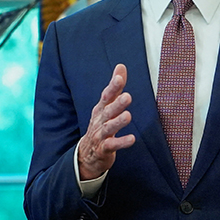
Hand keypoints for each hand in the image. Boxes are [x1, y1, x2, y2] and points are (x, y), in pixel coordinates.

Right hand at [77, 63, 135, 179]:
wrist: (87, 154)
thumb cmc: (100, 125)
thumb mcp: (106, 106)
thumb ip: (115, 87)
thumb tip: (121, 66)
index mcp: (101, 109)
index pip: (106, 96)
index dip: (113, 87)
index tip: (119, 78)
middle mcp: (100, 120)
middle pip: (108, 111)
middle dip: (117, 104)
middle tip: (127, 96)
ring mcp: (100, 135)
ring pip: (109, 128)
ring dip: (118, 122)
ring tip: (128, 116)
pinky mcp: (104, 149)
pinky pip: (112, 145)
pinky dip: (121, 142)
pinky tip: (132, 139)